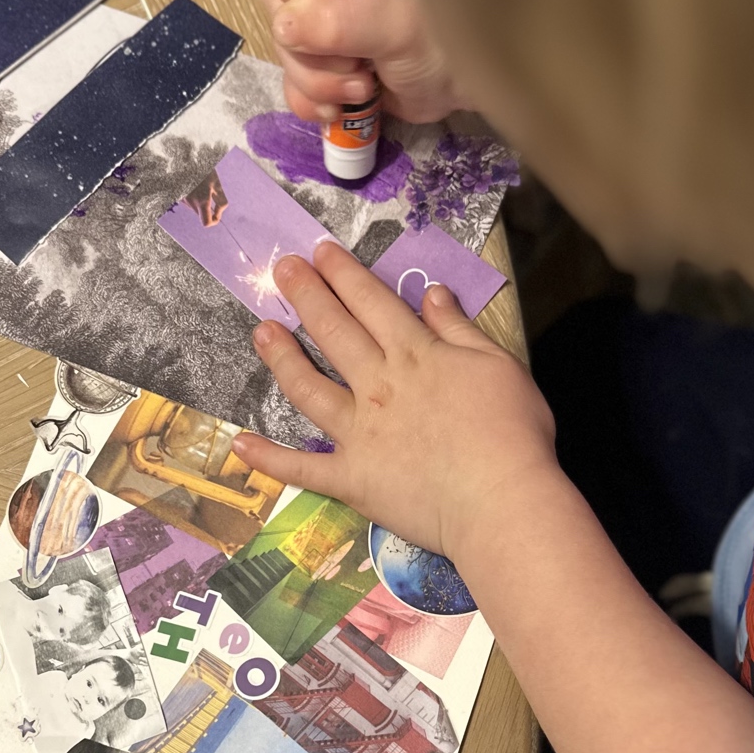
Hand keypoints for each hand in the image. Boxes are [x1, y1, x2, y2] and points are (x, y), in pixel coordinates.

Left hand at [234, 241, 558, 567]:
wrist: (500, 500)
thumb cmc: (512, 433)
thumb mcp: (499, 365)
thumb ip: (460, 329)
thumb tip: (431, 293)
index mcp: (415, 355)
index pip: (372, 303)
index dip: (344, 274)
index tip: (320, 252)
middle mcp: (378, 385)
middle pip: (334, 332)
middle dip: (306, 295)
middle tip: (281, 269)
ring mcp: (358, 433)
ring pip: (309, 388)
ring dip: (282, 358)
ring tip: (260, 331)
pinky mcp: (351, 478)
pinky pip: (303, 468)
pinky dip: (270, 458)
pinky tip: (241, 443)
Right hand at [263, 0, 462, 125]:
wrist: (486, 85)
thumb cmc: (456, 32)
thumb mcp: (402, 23)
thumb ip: (343, 20)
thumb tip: (286, 24)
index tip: (314, 19)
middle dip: (306, 43)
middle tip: (351, 67)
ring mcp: (335, 11)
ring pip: (286, 40)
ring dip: (312, 77)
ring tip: (359, 90)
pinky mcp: (337, 53)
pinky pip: (297, 73)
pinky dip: (310, 97)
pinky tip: (339, 110)